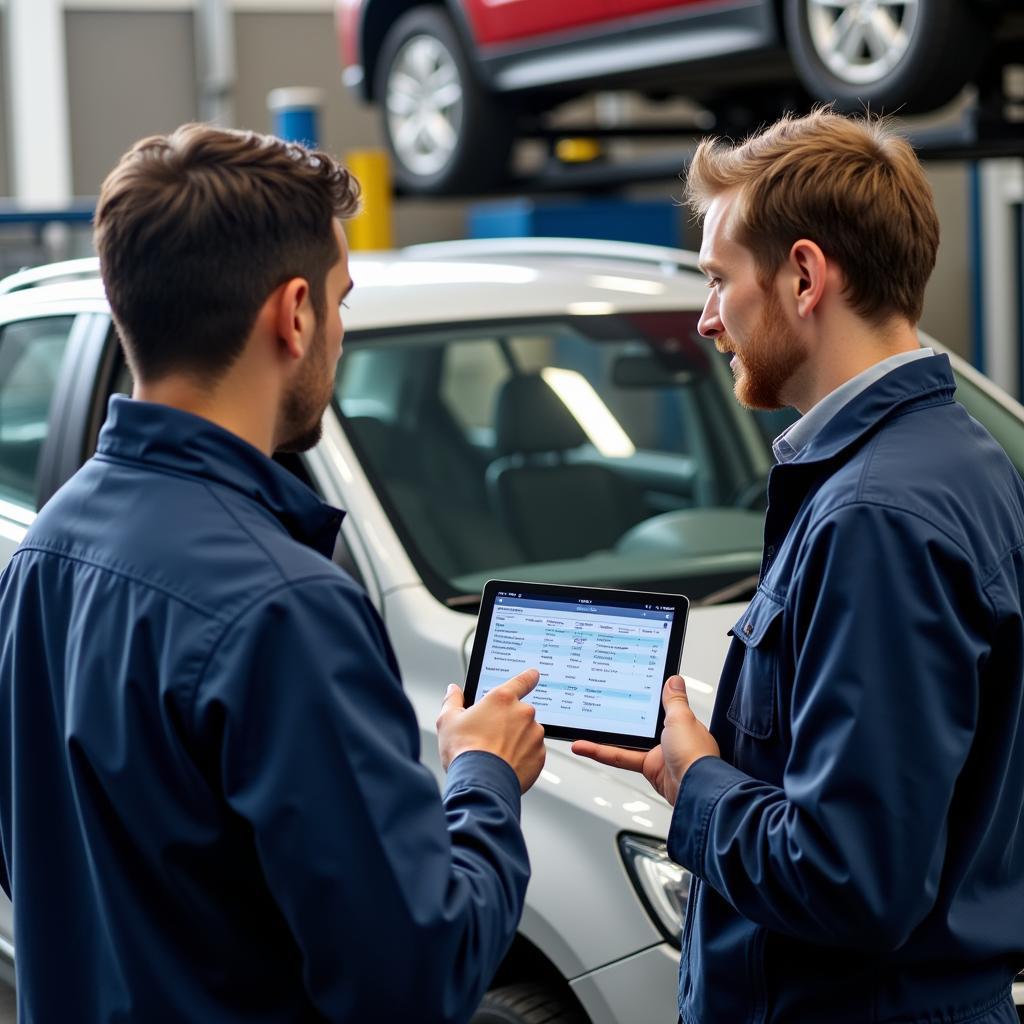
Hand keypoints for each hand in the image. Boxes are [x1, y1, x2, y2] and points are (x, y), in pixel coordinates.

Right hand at [436, 669, 546, 792]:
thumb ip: (453, 700)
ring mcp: (534, 735)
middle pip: (520, 712)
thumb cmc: (464, 750)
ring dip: (517, 740)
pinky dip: (523, 756)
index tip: (533, 675)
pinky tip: (506, 764)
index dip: (528, 677)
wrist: (480, 783)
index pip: (523, 680)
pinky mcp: (539, 756)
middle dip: (510, 721)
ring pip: (528, 733)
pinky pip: (533, 752)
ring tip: (497, 754)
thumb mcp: (448, 720)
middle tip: (492, 736)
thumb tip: (453, 690)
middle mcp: (523, 713)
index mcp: (502, 699)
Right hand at [571, 675, 718, 805]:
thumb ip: (673, 700)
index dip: (640, 699)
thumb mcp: (681, 718)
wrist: (695, 789)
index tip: (622, 691)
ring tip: (583, 731)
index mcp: (681, 722)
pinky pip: (621, 757)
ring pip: (625, 742)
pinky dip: (602, 753)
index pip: (657, 706)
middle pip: (637, 724)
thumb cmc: (696, 754)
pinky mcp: (648, 768)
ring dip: (602, 738)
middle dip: (617, 718)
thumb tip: (674, 680)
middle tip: (596, 709)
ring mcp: (658, 754)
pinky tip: (587, 747)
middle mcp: (670, 738)